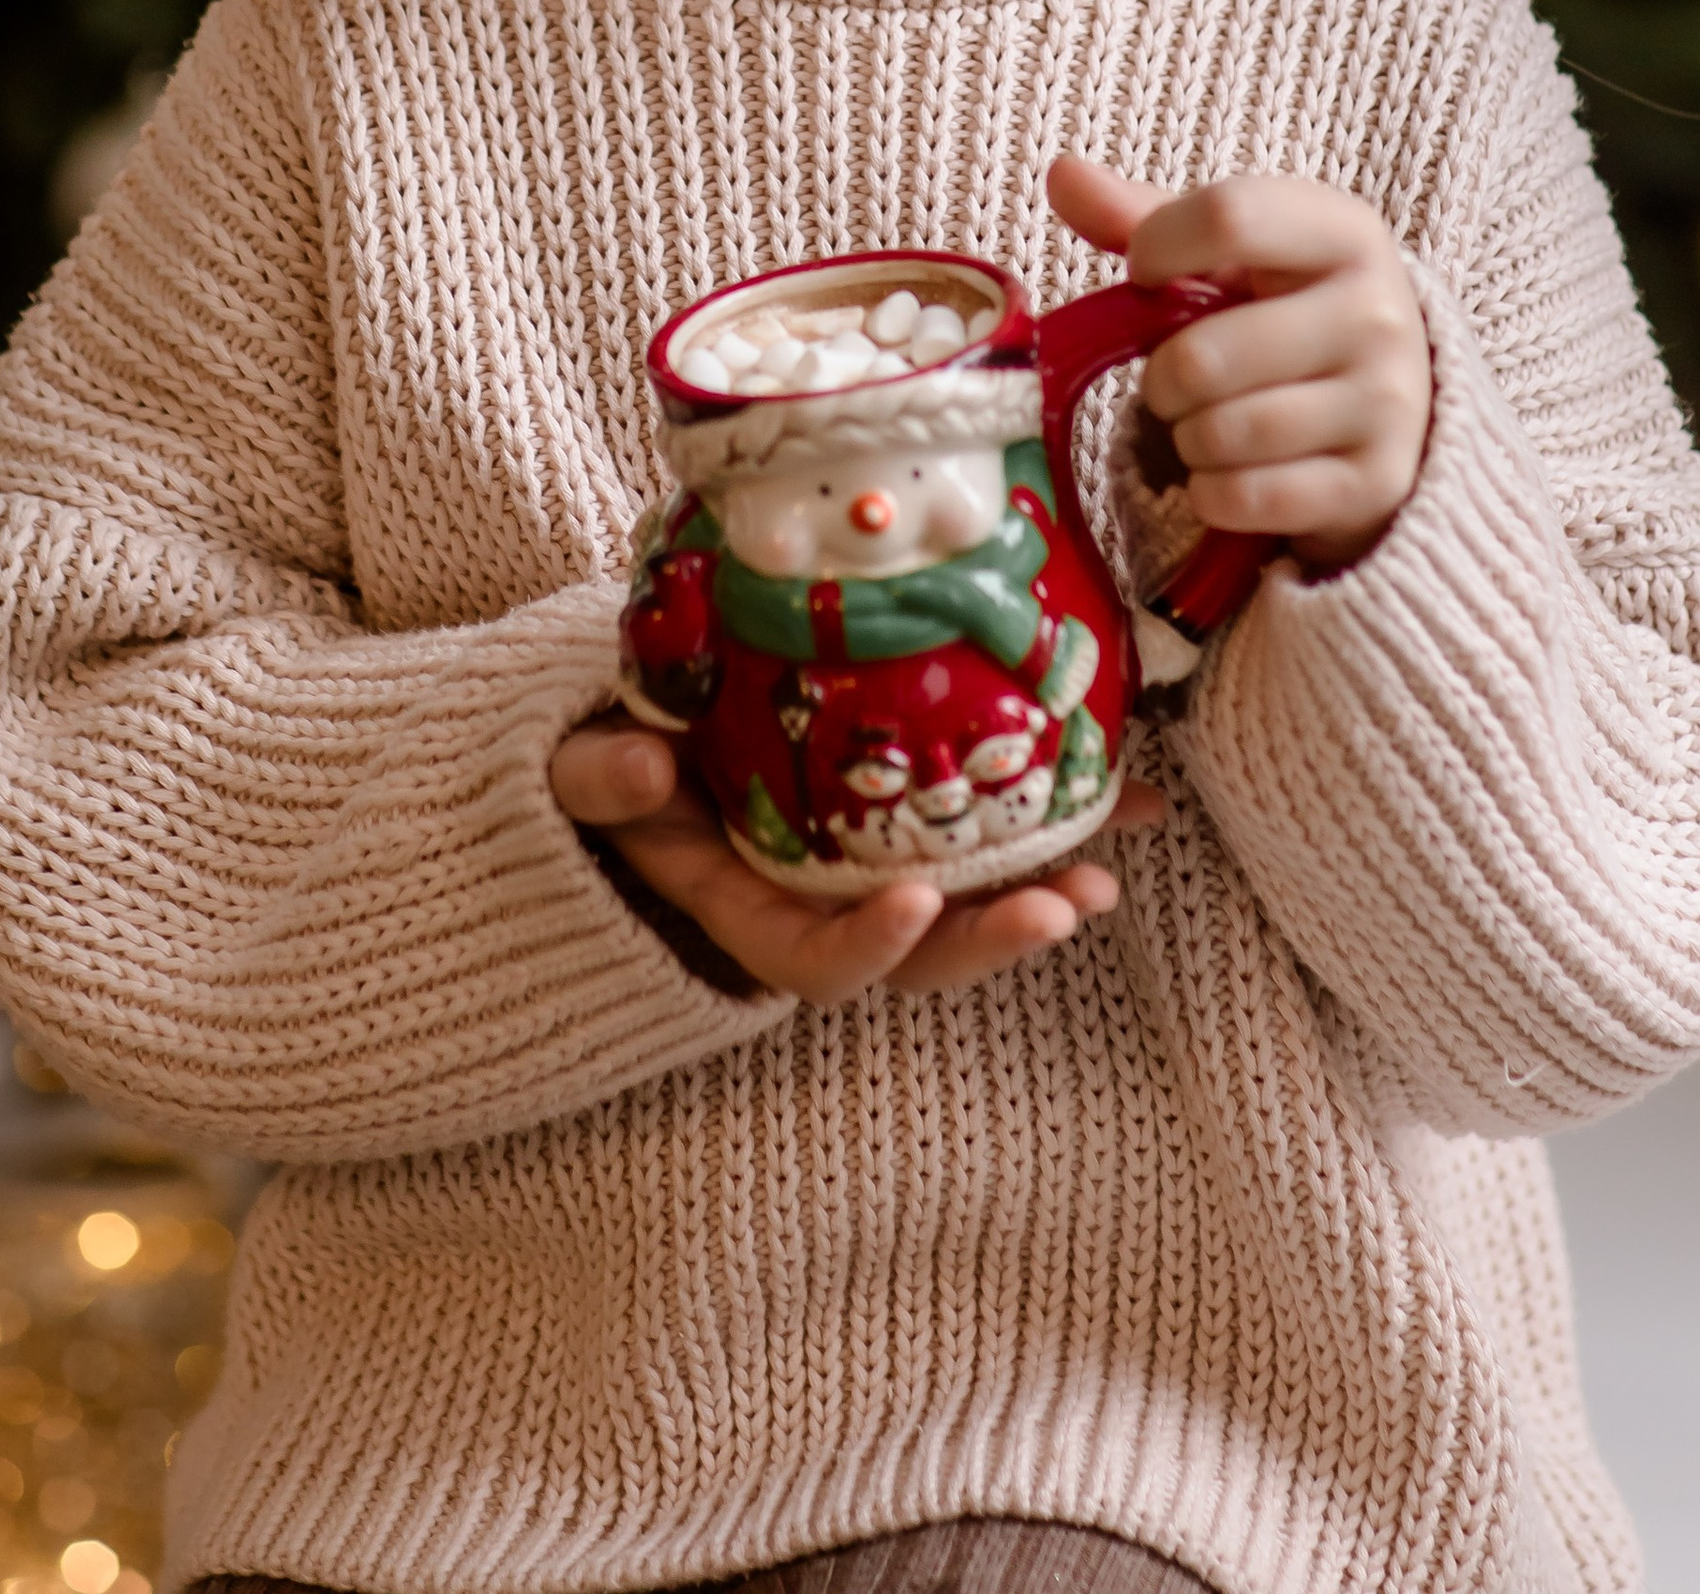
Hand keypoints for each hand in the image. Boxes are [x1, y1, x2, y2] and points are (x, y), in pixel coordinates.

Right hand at [550, 717, 1166, 1003]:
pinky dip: (1050, 820)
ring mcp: (864, 873)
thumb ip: (597, 778)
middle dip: (992, 937)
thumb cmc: (606, 762)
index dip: (868, 945)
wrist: (628, 743)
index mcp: (741, 908)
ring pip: (963, 903)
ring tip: (1114, 856)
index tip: (919, 902)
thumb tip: (642, 770)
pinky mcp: (902, 828)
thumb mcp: (580, 771)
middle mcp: (814, 906)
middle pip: (915, 953)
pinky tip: (1119, 791)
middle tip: (1067, 905)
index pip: (810, 957)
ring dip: (1042, 886)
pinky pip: (980, 839)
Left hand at [1050, 153, 1431, 572]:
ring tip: (1211, 422)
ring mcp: (1388, 404)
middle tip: (1181, 378)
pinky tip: (1234, 471)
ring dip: (1188, 437)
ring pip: (1220, 433)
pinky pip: (1245, 498)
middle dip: (1164, 377)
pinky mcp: (1378, 484)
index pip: (1229, 216)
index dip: (1158, 247)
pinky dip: (1215, 493)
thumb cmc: (1291, 310)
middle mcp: (1379, 313)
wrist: (1396, 403)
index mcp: (1344, 232)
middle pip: (1203, 354)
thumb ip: (1147, 217)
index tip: (1146, 274)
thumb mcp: (1238, 254)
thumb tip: (1061, 174)